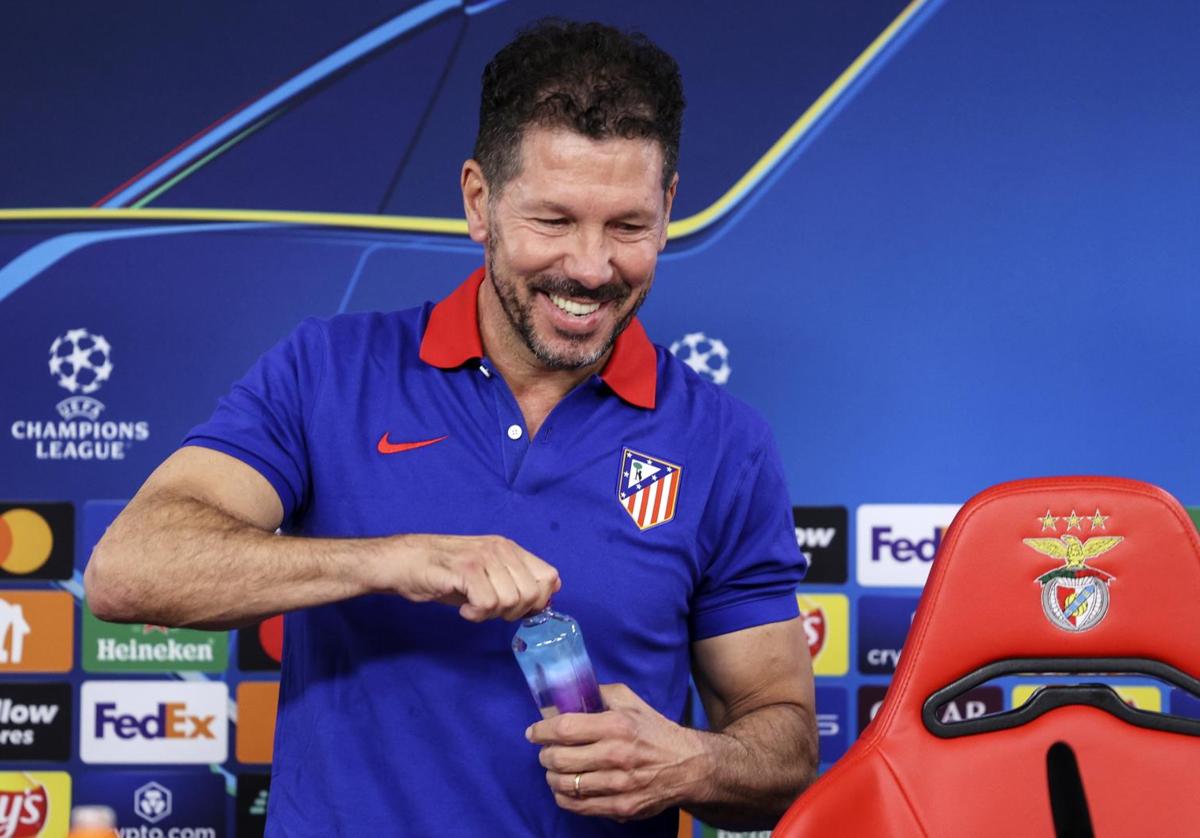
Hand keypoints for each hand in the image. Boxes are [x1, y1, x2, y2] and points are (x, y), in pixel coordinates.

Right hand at [370, 534, 559, 620]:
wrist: (404, 562)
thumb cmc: (444, 572)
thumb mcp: (487, 575)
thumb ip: (514, 583)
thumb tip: (544, 603)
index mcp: (510, 549)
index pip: (549, 576)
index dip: (539, 600)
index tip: (516, 610)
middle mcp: (500, 549)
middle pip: (532, 593)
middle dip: (513, 612)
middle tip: (489, 610)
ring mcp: (483, 557)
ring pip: (511, 600)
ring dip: (491, 614)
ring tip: (473, 606)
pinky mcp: (465, 569)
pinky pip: (487, 604)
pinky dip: (476, 614)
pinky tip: (464, 609)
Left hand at [528, 683, 708, 820]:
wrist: (688, 765)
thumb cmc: (654, 730)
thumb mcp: (631, 702)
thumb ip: (599, 693)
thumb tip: (568, 692)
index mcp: (617, 726)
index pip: (564, 729)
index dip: (542, 731)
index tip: (534, 732)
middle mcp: (616, 755)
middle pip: (559, 759)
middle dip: (544, 755)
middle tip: (545, 752)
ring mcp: (618, 785)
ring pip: (565, 785)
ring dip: (552, 777)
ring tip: (554, 770)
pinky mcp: (622, 807)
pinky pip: (579, 806)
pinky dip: (564, 798)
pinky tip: (566, 789)